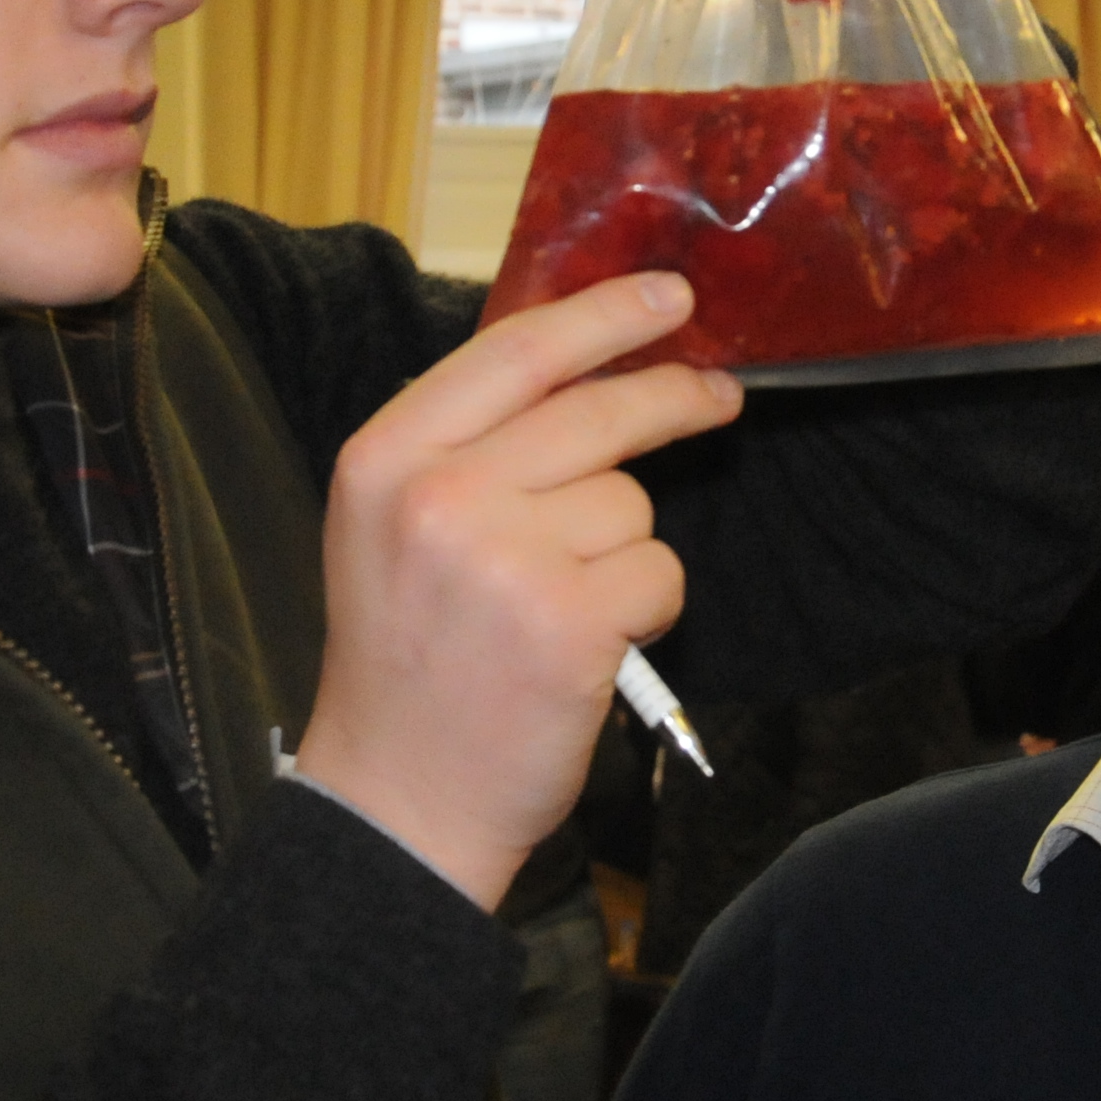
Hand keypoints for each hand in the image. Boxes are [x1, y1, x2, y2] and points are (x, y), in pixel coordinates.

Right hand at [298, 273, 744, 908]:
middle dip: (672, 399)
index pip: (514, 352)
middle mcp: (438, 494)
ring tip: (563, 609)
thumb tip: (586, 369)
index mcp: (384, 457)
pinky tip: (590, 646)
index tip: (667, 297)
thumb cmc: (407, 662)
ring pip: (630, 503)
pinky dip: (645, 609)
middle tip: (717, 396)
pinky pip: (657, 572)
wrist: (397, 803)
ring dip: (625, 551)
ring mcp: (504, 557)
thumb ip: (467, 446)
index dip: (603, 316)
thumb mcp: (391, 527)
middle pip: (594, 412)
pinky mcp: (569, 621)